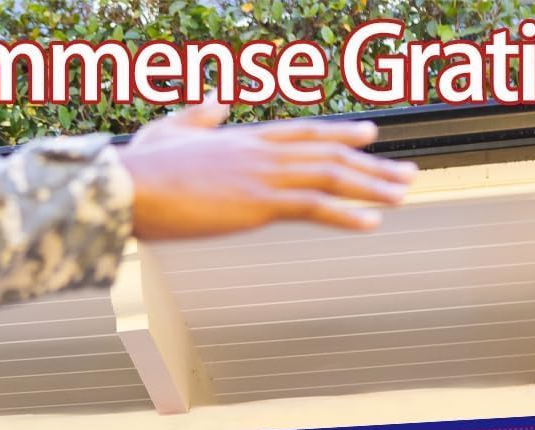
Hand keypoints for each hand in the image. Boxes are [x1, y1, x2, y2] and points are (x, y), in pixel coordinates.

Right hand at [126, 103, 416, 241]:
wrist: (129, 186)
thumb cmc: (140, 168)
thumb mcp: (169, 131)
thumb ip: (198, 117)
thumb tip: (216, 103)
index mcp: (244, 138)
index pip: (304, 133)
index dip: (341, 135)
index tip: (370, 137)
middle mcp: (263, 152)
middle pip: (329, 154)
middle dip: (372, 165)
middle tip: (404, 172)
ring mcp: (264, 176)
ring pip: (332, 177)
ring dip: (372, 187)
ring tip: (403, 194)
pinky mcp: (258, 204)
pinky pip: (314, 207)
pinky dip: (347, 214)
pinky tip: (372, 221)